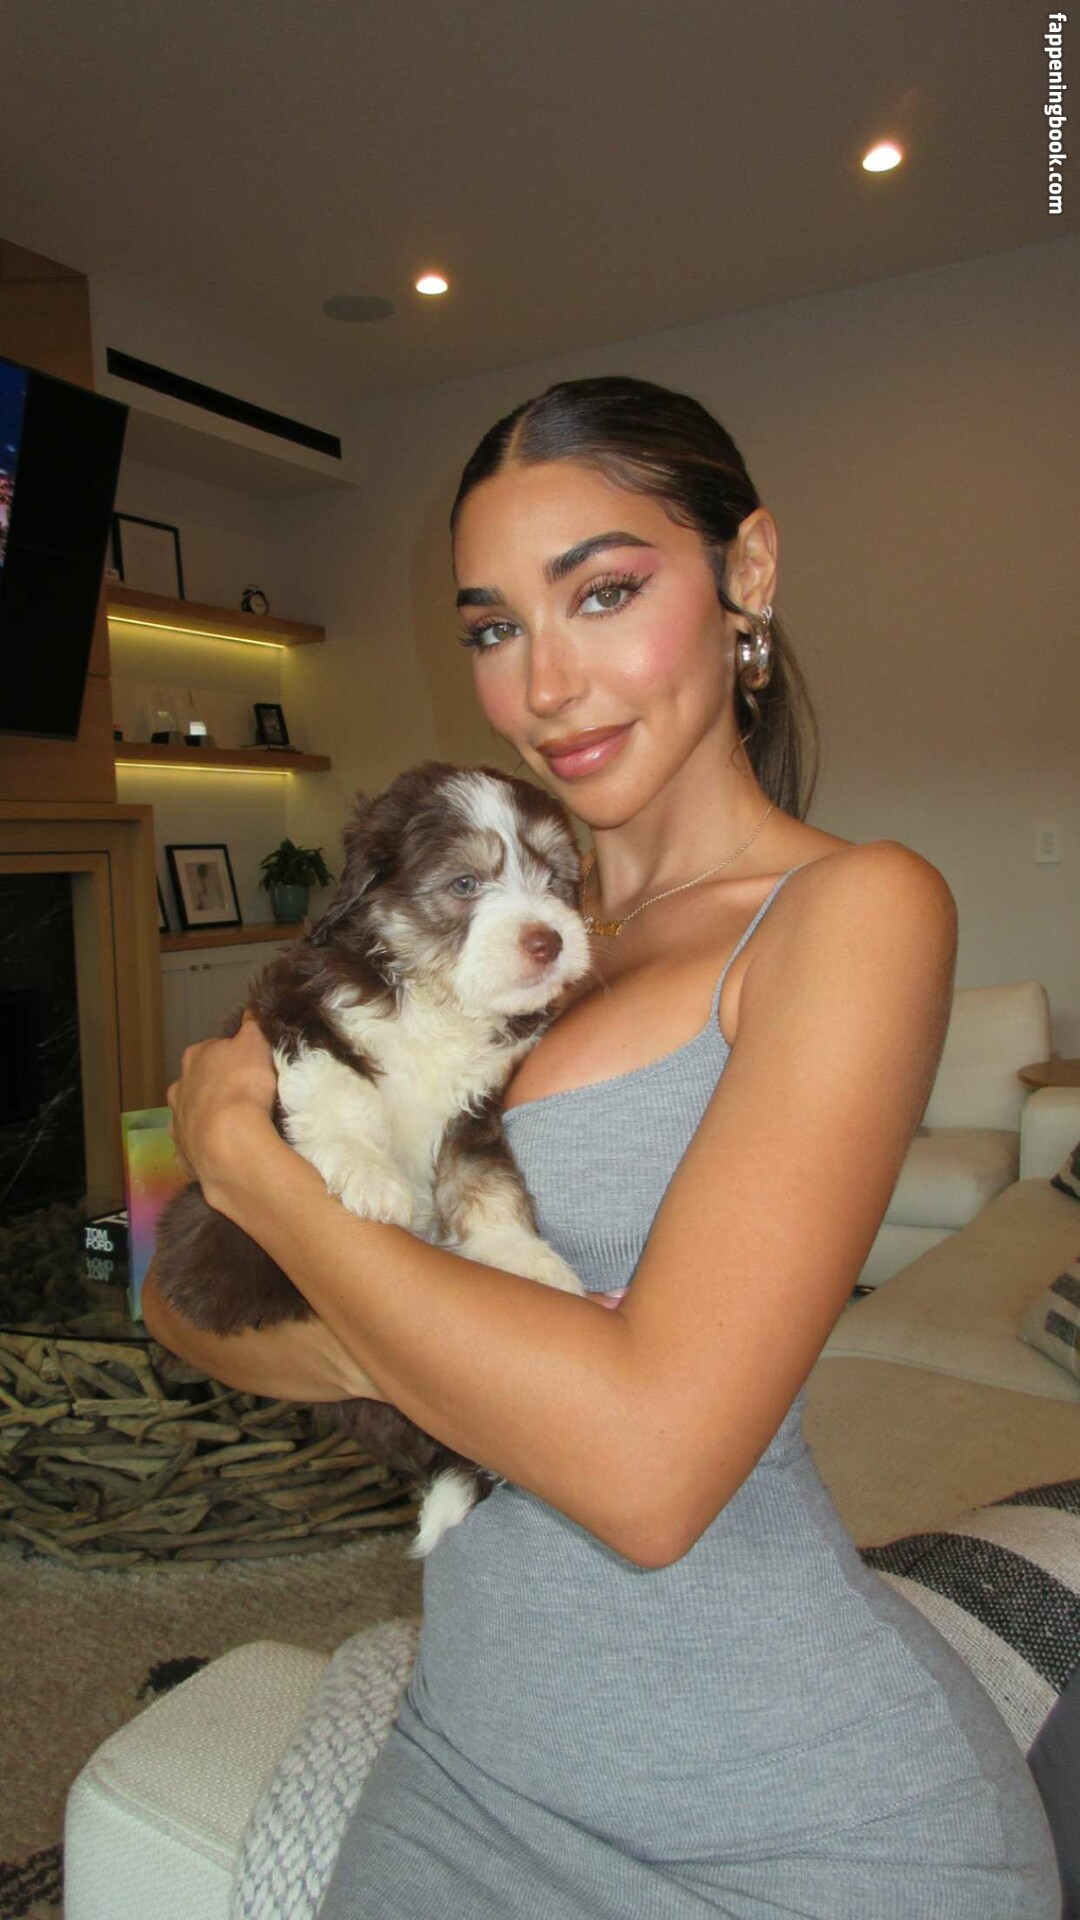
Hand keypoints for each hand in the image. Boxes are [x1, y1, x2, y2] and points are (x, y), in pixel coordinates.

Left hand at [167, 1010, 278, 1189]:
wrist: (230, 1140)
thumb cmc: (243, 1084)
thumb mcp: (256, 1044)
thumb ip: (253, 1026)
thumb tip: (251, 1009)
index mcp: (195, 1057)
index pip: (213, 1049)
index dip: (232, 1056)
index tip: (249, 1066)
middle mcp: (179, 1087)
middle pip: (198, 1082)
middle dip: (215, 1087)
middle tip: (243, 1096)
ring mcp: (178, 1121)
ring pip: (191, 1113)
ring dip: (207, 1116)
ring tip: (234, 1126)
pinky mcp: (183, 1151)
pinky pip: (194, 1144)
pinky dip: (205, 1144)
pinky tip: (222, 1149)